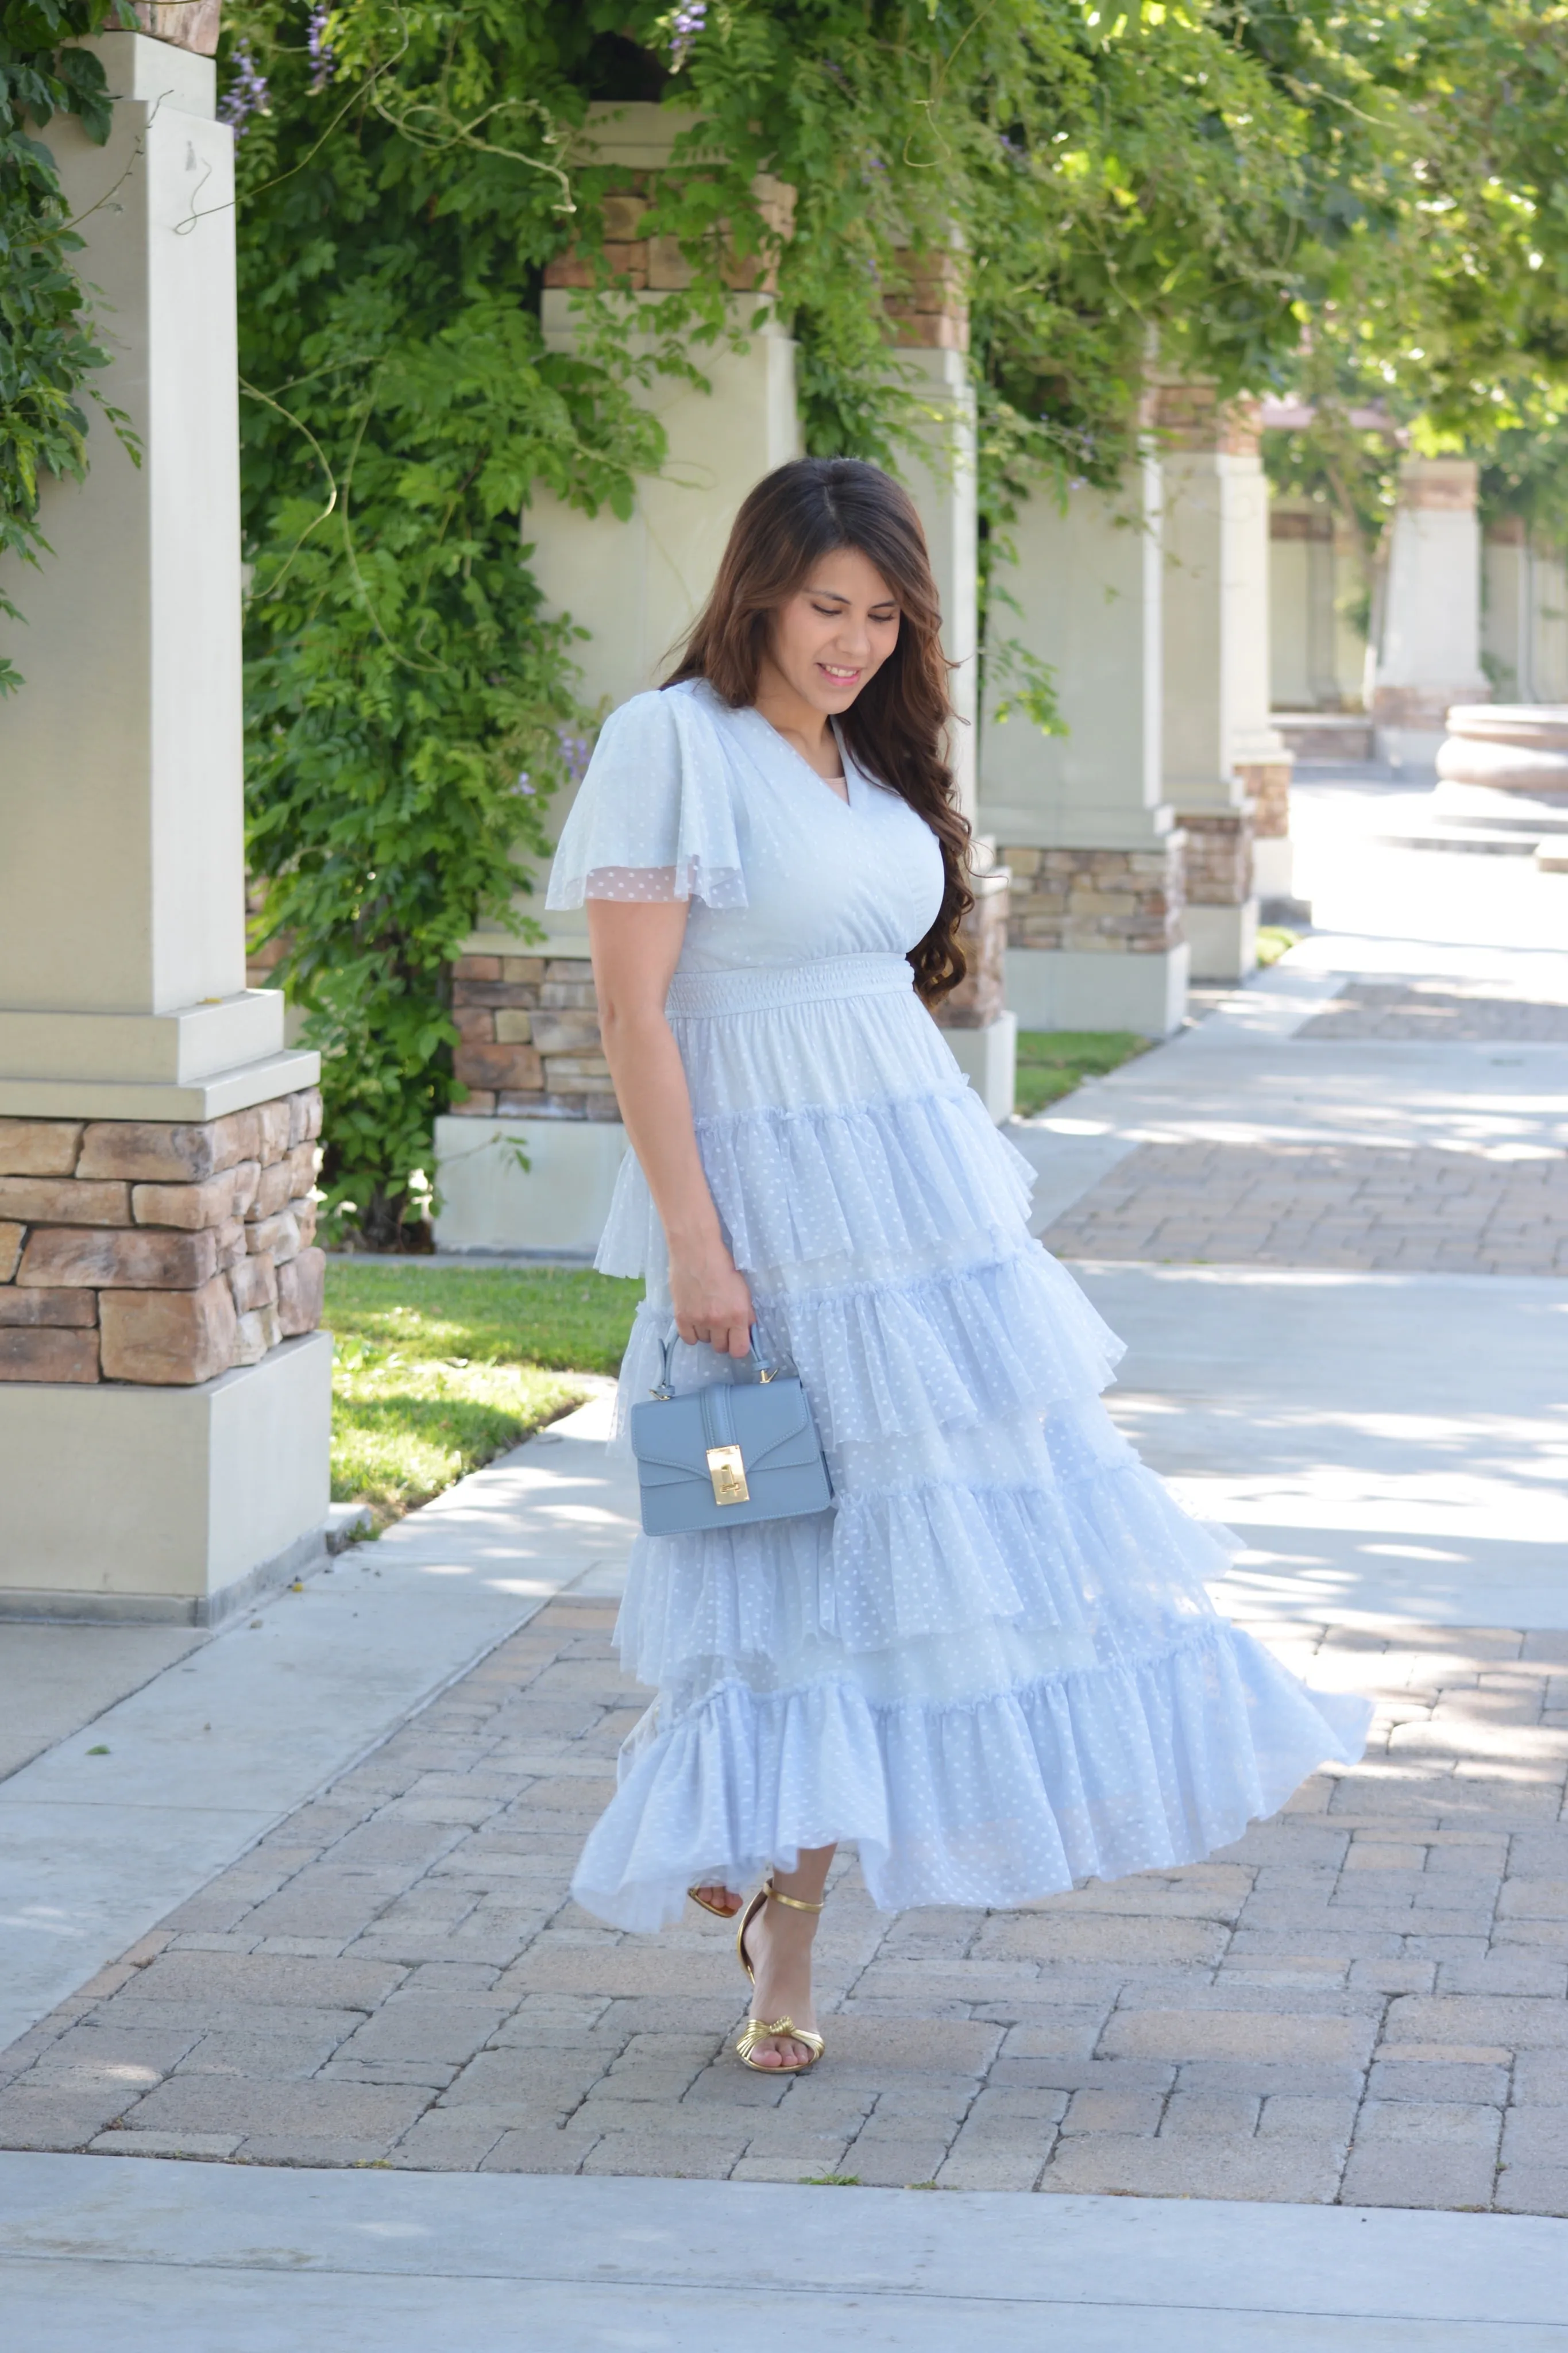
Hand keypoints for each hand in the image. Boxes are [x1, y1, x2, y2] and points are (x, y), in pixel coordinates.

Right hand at [669, 1236, 754, 1359]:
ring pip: (705, 1341)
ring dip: (707, 1332)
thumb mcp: (743, 1290)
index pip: (739, 1350)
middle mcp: (719, 1321)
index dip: (738, 1346)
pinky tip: (694, 1321)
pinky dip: (692, 1333)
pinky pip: (688, 1339)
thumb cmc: (723, 1266)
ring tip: (705, 1315)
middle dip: (722, 1339)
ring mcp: (698, 1320)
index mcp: (737, 1315)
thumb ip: (746, 1313)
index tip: (735, 1340)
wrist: (696, 1251)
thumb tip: (747, 1330)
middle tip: (720, 1325)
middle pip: (721, 1348)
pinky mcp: (681, 1317)